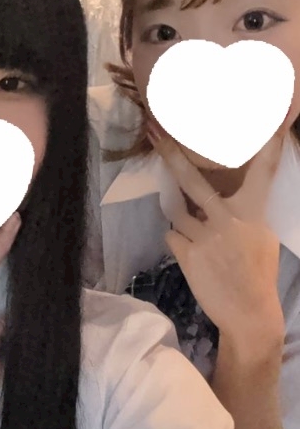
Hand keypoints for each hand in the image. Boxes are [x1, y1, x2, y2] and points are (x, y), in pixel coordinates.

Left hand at [151, 128, 284, 342]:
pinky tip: (194, 255)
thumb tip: (221, 201)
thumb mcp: (261, 238)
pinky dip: (179, 241)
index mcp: (253, 213)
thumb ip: (244, 215)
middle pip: (193, 180)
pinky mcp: (187, 255)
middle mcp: (228, 220)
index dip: (269, 143)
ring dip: (179, 213)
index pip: (264, 171)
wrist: (248, 314)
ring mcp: (204, 237)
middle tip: (153, 130)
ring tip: (188, 219)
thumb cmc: (257, 274)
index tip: (276, 114)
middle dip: (170, 154)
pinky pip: (172, 236)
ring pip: (176, 210)